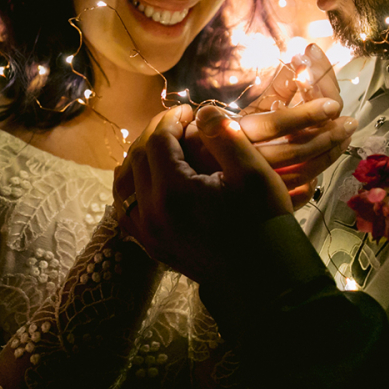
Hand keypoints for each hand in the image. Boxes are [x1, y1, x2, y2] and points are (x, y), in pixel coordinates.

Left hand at [115, 103, 290, 284]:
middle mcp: (152, 214)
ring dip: (140, 159)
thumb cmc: (263, 222)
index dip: (171, 119)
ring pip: (124, 184)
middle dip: (155, 134)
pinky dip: (134, 187)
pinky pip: (127, 209)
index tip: (189, 111)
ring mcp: (148, 234)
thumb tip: (203, 112)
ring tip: (163, 146)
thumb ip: (225, 136)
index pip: (157, 141)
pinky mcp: (152, 246)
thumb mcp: (253, 173)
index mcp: (174, 193)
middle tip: (176, 123)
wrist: (264, 277)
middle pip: (138, 158)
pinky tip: (151, 178)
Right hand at [183, 44, 355, 206]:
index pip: (273, 124)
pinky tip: (320, 175)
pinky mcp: (255, 203)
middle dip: (327, 135)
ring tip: (344, 138)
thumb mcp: (221, 112)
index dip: (304, 113)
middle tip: (348, 122)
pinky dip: (310, 184)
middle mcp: (238, 163)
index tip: (331, 104)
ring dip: (327, 154)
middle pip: (296, 152)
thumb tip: (296, 67)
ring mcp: (250, 186)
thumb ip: (263, 94)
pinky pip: (291, 195)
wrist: (167, 182)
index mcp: (227, 136)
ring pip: (300, 173)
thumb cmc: (191, 140)